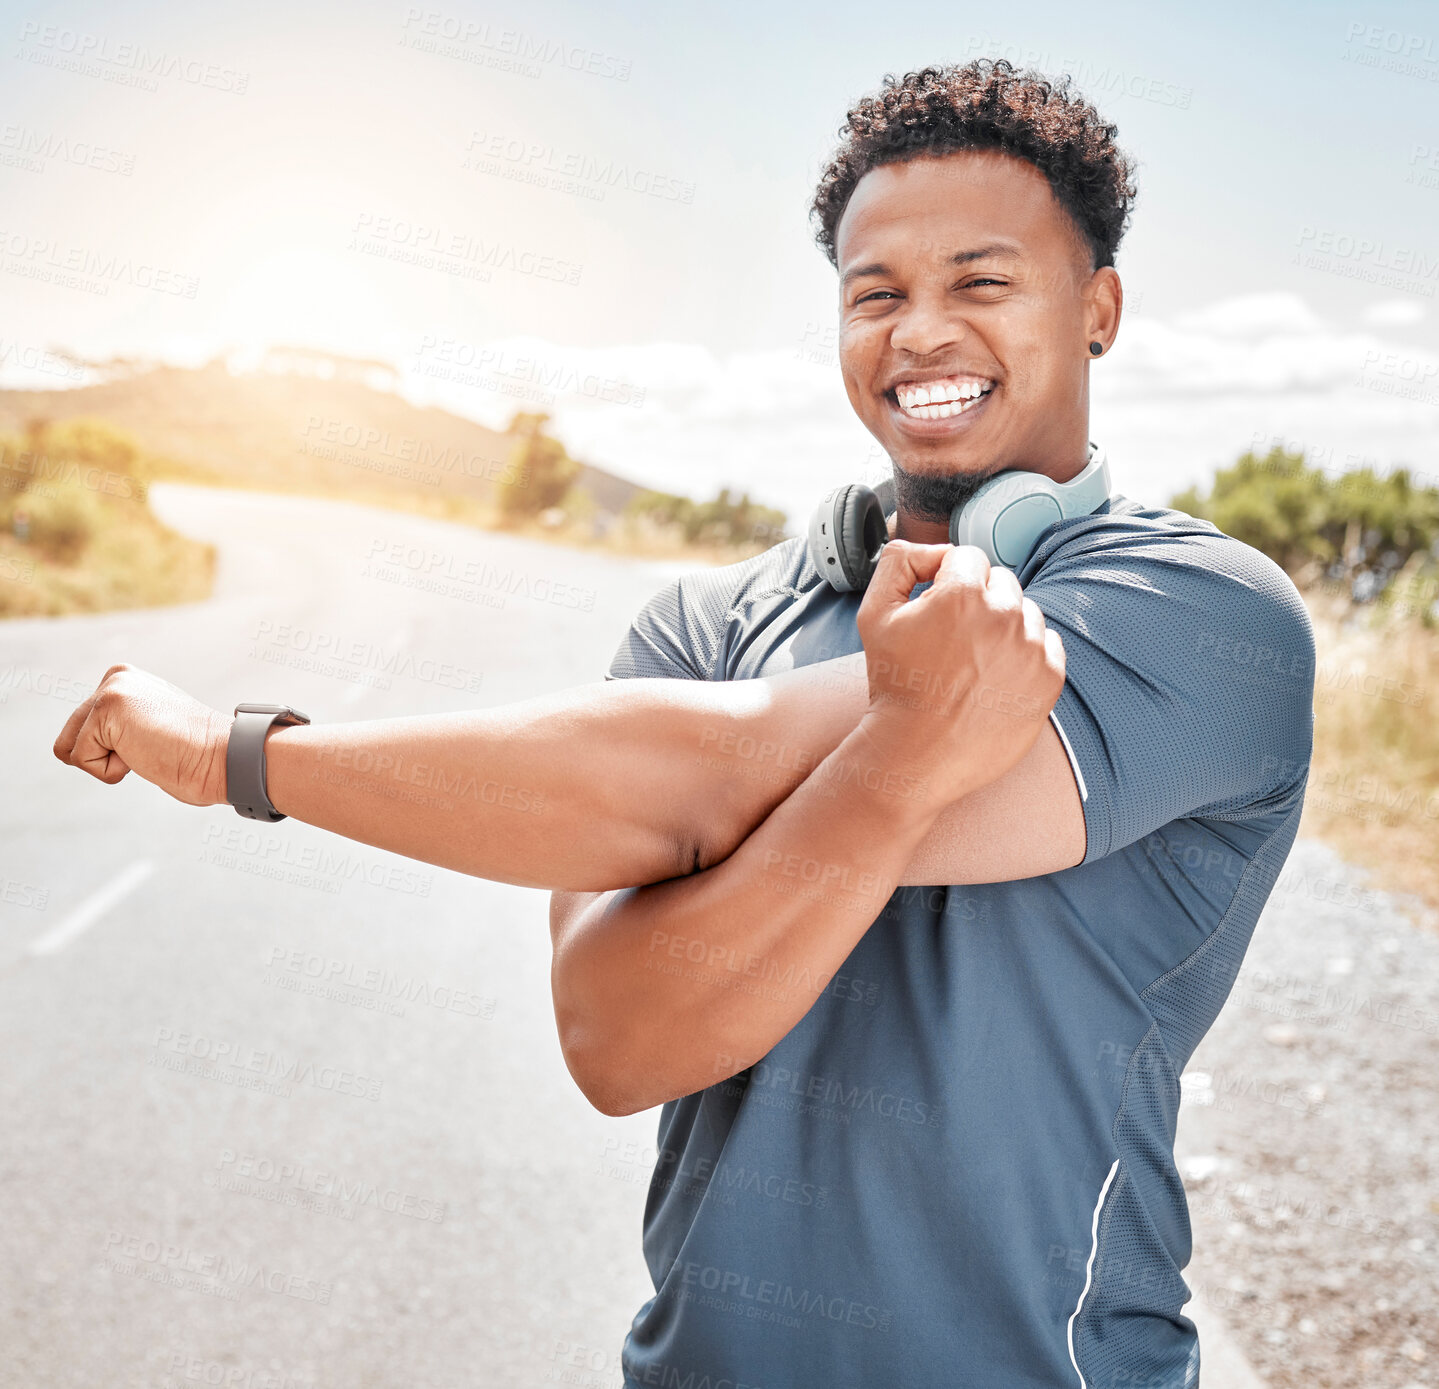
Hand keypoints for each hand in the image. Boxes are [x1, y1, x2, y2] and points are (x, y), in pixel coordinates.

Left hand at [52, 663, 229, 806]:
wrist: (222, 757)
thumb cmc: (195, 756)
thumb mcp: (149, 730)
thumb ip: (121, 726)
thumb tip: (76, 749)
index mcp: (126, 681)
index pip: (84, 730)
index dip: (115, 751)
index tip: (155, 742)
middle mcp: (116, 678)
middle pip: (70, 738)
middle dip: (108, 756)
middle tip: (152, 747)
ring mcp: (110, 690)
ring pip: (72, 749)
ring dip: (110, 762)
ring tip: (149, 748)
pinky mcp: (105, 708)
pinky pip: (82, 758)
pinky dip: (113, 769)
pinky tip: (146, 752)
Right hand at [853, 539, 1065, 797]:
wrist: (917, 754)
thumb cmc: (894, 685)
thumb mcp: (874, 615)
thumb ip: (898, 562)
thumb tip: (930, 550)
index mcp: (963, 593)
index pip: (967, 557)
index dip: (945, 581)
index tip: (933, 612)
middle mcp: (1005, 615)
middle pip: (1000, 581)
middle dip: (977, 601)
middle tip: (950, 641)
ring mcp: (1032, 647)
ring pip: (1025, 612)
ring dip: (1003, 627)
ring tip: (972, 663)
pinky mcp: (1050, 677)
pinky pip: (1047, 645)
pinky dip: (1025, 655)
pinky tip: (994, 678)